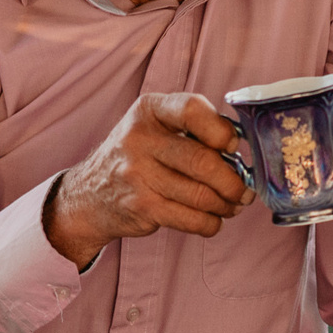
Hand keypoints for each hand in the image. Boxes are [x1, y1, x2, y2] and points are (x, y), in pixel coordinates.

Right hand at [44, 93, 253, 267]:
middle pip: (202, 161)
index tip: (232, 146)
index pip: (191, 109)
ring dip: (226, 205)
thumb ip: (192, 128)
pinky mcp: (142, 208)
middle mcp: (139, 139)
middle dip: (233, 181)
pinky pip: (192, 219)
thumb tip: (239, 150)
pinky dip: (211, 223)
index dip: (220, 130)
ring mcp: (138, 175)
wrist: (88, 195)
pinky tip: (213, 219)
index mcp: (148, 110)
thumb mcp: (153, 126)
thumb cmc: (135, 157)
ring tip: (231, 205)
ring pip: (202, 195)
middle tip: (243, 191)